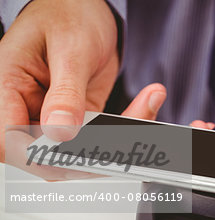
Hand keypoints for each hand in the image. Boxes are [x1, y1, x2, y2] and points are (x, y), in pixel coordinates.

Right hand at [1, 0, 166, 178]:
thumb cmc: (68, 14)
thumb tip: (59, 131)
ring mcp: (55, 116)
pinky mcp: (81, 118)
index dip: (36, 155)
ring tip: (145, 107)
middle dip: (86, 153)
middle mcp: (28, 106)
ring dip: (115, 140)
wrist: (88, 10)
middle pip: (45, 152)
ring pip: (79, 149)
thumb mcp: (69, 48)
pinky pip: (101, 135)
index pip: (9, 137)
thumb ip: (65, 91)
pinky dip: (126, 125)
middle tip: (122, 138)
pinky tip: (147, 102)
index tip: (71, 155)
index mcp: (8, 85)